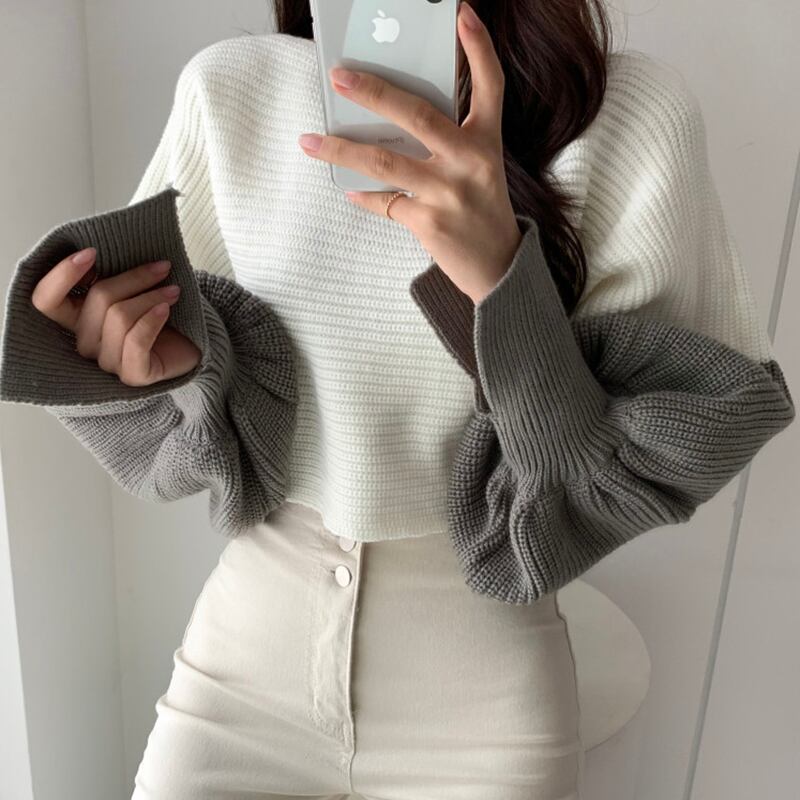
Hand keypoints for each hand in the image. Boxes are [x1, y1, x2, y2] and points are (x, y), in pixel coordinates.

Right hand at [31, 248, 200, 386]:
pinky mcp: (133, 375)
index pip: (45, 300)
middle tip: (163, 268)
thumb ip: (111, 276)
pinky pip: (135, 342)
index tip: (92, 252)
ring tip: (174, 290)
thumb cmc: (163, 316)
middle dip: (133, 278)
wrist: (194, 347)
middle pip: (96, 300)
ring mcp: (108, 362)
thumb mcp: (134, 290)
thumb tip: (100, 251)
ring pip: (119, 318)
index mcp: (77, 318)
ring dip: (151, 296)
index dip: (61, 275)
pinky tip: (167, 307)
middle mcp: (87, 342)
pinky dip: (152, 319)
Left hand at [298, 0, 522, 304]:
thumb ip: (446, 143)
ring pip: (384, 161)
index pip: (490, 86)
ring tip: (310, 141)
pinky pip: (385, 202)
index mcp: (488, 142)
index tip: (462, 13)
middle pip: (418, 115)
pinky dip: (364, 196)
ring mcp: (449, 193)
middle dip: (374, 92)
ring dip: (341, 150)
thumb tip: (386, 126)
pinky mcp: (430, 222)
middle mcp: (471, 162)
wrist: (498, 268)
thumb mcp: (477, 169)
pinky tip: (348, 188)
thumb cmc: (482, 211)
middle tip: (339, 75)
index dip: (479, 48)